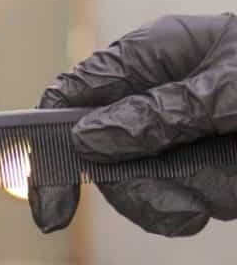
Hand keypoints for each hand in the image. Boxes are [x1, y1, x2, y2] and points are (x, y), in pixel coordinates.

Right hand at [29, 13, 236, 236]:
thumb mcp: (233, 88)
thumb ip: (161, 113)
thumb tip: (89, 138)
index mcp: (151, 57)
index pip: (71, 96)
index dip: (45, 141)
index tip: (48, 199)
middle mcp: (151, 98)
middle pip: (93, 151)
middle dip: (127, 184)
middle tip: (174, 205)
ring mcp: (172, 138)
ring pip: (129, 183)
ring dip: (168, 197)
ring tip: (219, 190)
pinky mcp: (197, 171)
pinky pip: (167, 202)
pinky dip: (188, 207)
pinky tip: (220, 196)